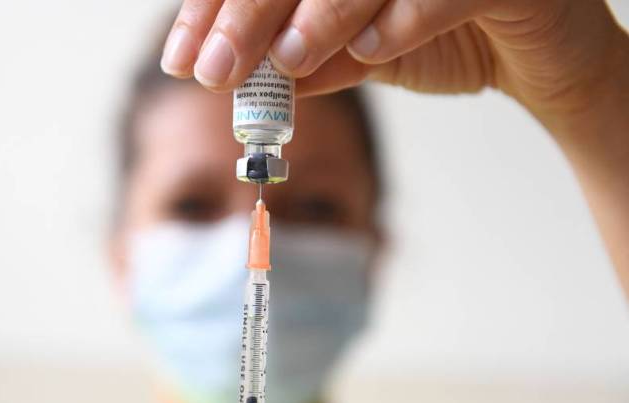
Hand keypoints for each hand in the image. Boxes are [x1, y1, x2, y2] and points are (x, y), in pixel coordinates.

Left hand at [160, 0, 628, 296]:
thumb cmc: (443, 38)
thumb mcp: (359, 53)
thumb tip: (239, 79)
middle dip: (247, 13)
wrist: (534, 58)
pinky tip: (372, 52)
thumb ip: (306, 60)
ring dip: (320, 13)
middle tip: (213, 70)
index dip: (217, 7)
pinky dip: (404, 20)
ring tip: (286, 61)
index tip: (184, 57)